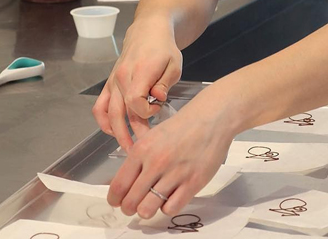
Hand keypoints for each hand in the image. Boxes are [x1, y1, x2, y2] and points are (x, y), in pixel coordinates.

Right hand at [92, 17, 182, 150]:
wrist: (148, 32)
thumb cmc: (163, 48)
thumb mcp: (174, 64)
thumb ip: (165, 83)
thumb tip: (157, 99)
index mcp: (139, 72)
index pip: (136, 102)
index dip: (147, 112)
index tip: (158, 108)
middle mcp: (122, 78)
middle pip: (121, 113)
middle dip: (131, 133)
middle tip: (141, 148)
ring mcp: (113, 81)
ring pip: (108, 113)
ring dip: (116, 132)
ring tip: (127, 147)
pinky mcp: (109, 83)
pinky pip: (99, 106)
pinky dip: (103, 121)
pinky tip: (112, 131)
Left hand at [107, 85, 234, 217]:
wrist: (212, 117)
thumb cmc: (184, 125)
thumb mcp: (153, 134)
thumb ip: (138, 157)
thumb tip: (124, 182)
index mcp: (142, 149)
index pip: (118, 187)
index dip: (116, 199)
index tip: (118, 201)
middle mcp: (156, 162)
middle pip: (130, 203)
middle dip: (130, 207)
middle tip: (136, 204)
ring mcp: (175, 173)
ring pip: (147, 210)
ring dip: (147, 210)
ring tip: (153, 202)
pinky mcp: (193, 182)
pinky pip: (170, 209)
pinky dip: (168, 206)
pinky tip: (171, 196)